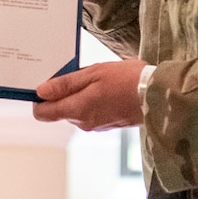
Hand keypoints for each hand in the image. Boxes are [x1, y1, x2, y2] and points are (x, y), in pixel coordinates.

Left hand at [32, 57, 147, 130]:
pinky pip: (90, 111)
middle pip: (59, 110)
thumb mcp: (93, 74)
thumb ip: (65, 84)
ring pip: (75, 109)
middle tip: (79, 73)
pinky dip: (91, 99)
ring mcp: (95, 125)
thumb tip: (41, 92)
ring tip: (97, 78)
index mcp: (77, 110)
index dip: (40, 99)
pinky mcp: (107, 124)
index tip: (47, 83)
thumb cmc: (127, 80)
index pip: (43, 113)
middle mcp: (83, 122)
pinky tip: (106, 87)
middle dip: (63, 93)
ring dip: (79, 94)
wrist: (157, 95)